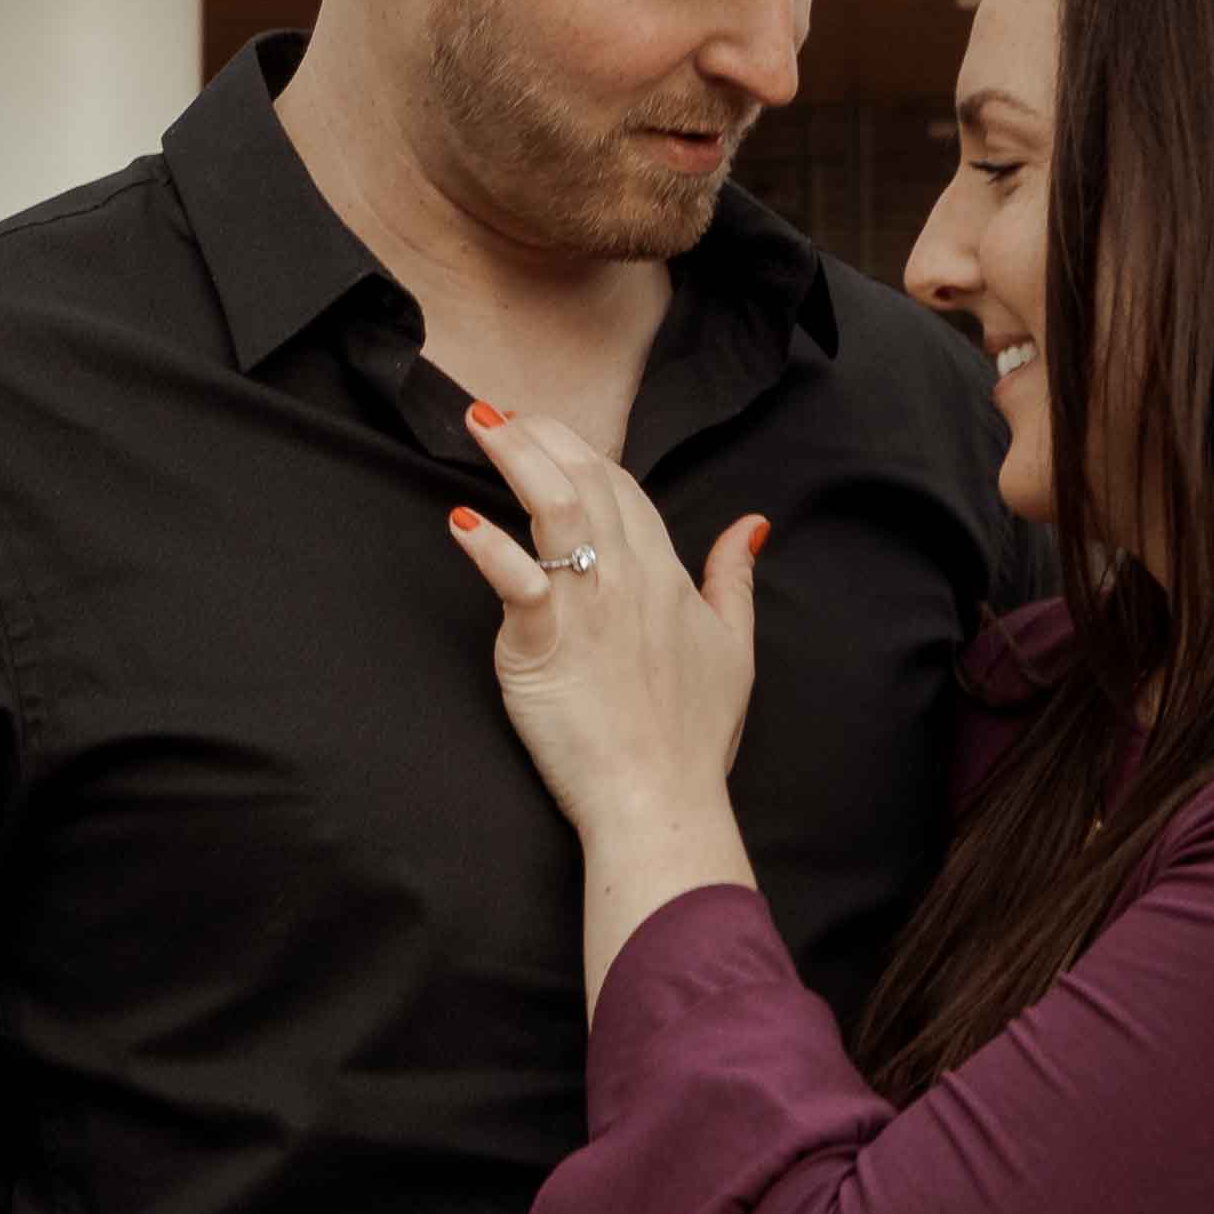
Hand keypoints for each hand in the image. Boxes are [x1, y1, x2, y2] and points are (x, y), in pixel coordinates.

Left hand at [443, 406, 771, 989]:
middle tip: (501, 412)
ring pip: (553, 506)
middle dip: (542, 434)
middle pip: (586, 479)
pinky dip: (487, 546)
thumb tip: (752, 524)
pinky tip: (460, 519)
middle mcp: (627, 576)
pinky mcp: (543, 642)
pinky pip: (516, 579)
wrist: (659, 801)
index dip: (582, 452)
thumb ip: (733, 578)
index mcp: (665, 574)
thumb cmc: (691, 736)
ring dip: (515, 456)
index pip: (622, 488)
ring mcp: (586, 606)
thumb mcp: (734, 647)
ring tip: (480, 424)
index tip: (547, 429)